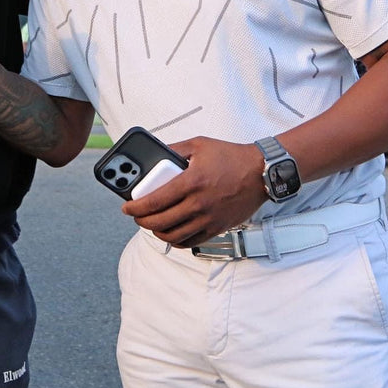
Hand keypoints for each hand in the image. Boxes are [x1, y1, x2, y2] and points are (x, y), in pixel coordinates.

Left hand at [120, 137, 268, 246]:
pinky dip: (177, 241)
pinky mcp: (217, 228)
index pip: (154, 201)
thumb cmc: (231, 157)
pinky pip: (191, 242)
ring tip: (152, 224)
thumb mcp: (199, 145)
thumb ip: (174, 149)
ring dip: (157, 233)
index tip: (127, 208)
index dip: (135, 207)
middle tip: (137, 216)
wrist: (261, 172)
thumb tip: (155, 154)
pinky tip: (172, 232)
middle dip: (142, 221)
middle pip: (160, 222)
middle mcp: (198, 203)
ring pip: (174, 236)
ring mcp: (208, 218)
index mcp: (191, 182)